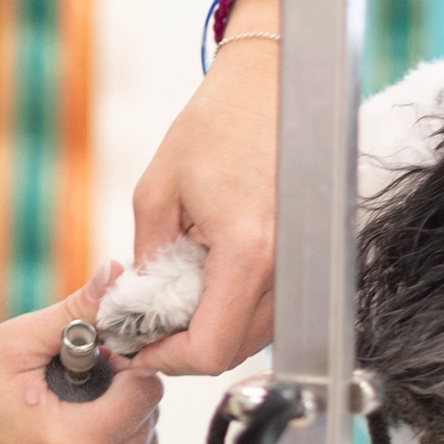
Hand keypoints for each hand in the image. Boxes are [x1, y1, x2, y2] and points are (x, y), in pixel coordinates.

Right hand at [0, 266, 163, 443]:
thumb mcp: (13, 343)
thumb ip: (76, 312)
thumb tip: (120, 272)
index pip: (146, 395)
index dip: (122, 365)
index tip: (89, 357)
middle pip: (148, 426)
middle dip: (122, 395)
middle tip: (75, 382)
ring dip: (123, 427)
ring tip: (72, 411)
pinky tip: (77, 440)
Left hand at [128, 27, 278, 374]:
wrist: (274, 83)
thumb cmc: (217, 125)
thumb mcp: (157, 193)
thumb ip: (147, 261)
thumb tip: (133, 309)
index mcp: (248, 249)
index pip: (212, 346)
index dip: (167, 359)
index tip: (137, 348)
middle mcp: (288, 264)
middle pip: (235, 348)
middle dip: (183, 348)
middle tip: (144, 329)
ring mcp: (306, 261)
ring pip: (255, 333)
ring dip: (210, 329)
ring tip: (169, 300)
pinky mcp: (310, 254)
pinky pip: (270, 305)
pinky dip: (233, 306)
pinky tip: (204, 280)